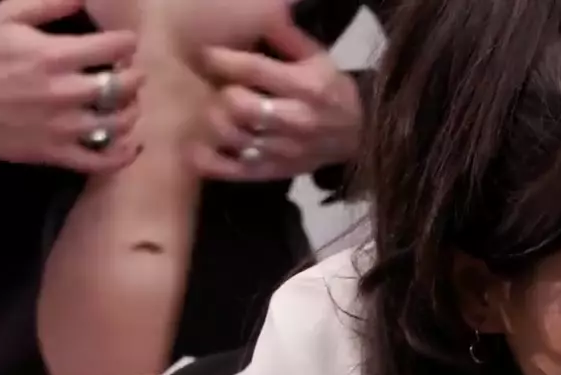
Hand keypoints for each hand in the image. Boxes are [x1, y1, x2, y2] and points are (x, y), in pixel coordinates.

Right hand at [0, 0, 142, 170]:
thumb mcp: (5, 17)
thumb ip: (48, 5)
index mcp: (54, 55)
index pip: (116, 47)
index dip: (126, 42)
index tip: (123, 43)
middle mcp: (66, 93)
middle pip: (126, 86)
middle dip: (133, 75)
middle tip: (127, 72)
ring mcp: (63, 127)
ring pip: (120, 123)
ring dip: (131, 110)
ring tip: (126, 102)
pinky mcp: (55, 153)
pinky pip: (102, 161)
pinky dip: (123, 154)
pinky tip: (129, 143)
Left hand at [192, 15, 361, 181]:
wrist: (362, 138)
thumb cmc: (332, 91)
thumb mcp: (320, 59)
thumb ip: (288, 38)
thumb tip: (264, 12)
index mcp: (308, 88)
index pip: (253, 69)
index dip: (222, 58)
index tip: (208, 54)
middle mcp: (298, 121)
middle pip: (239, 105)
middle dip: (224, 92)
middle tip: (221, 88)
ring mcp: (286, 151)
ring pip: (233, 136)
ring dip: (217, 122)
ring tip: (216, 113)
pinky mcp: (276, 172)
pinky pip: (235, 170)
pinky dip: (211, 161)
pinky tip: (198, 149)